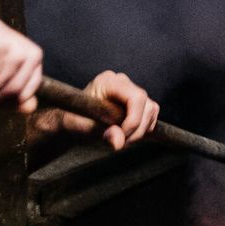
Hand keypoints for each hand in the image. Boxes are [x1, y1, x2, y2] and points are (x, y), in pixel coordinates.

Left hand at [32, 70, 159, 149]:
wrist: (72, 123)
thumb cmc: (73, 121)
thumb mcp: (81, 127)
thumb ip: (99, 132)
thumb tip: (118, 142)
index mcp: (108, 82)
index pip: (136, 97)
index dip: (134, 120)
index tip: (123, 137)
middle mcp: (122, 82)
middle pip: (147, 105)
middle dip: (138, 129)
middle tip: (121, 143)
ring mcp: (130, 91)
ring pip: (151, 111)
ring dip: (141, 131)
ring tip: (123, 140)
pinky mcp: (136, 103)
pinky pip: (150, 116)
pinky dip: (143, 129)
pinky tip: (127, 136)